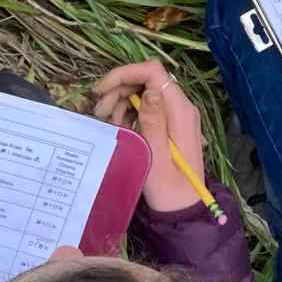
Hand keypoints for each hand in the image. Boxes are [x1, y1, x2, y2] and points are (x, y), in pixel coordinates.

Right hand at [92, 58, 207, 212]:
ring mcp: (176, 115)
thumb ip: (153, 120)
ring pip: (144, 91)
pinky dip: (129, 112)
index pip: (154, 72)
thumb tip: (151, 88)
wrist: (182, 208)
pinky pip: (147, 107)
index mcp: (181, 111)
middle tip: (99, 111)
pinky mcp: (170, 124)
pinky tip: (119, 127)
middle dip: (119, 89)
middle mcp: (181, 107)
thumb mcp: (156, 155)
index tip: (101, 90)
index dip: (125, 73)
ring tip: (107, 122)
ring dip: (122, 101)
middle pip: (147, 79)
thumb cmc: (169, 188)